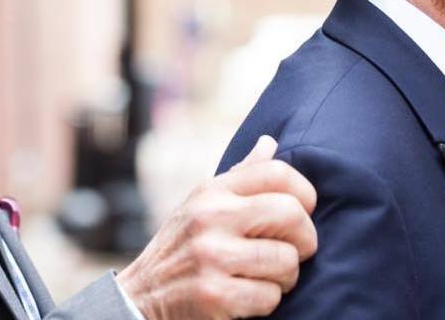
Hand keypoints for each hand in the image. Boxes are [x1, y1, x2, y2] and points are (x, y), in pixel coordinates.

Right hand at [116, 136, 316, 318]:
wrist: (139, 298)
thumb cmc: (182, 248)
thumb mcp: (202, 204)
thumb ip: (239, 177)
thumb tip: (269, 142)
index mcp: (212, 190)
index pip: (277, 172)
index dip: (305, 193)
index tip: (302, 214)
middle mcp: (210, 216)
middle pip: (291, 213)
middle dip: (305, 239)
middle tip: (293, 252)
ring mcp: (210, 255)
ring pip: (286, 260)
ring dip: (285, 278)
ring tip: (265, 278)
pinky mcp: (212, 293)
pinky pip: (269, 297)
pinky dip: (265, 303)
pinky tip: (246, 298)